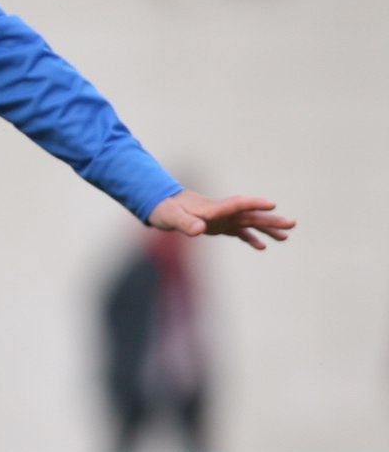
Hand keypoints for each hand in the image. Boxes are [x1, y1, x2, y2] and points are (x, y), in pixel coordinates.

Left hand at [147, 189, 293, 250]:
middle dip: (270, 220)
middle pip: (250, 215)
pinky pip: (239, 232)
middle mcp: (222, 212)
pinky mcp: (219, 226)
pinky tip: (263, 247)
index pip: (237, 204)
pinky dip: (251, 238)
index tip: (271, 205)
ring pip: (249, 223)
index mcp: (213, 208)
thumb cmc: (164, 210)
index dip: (253, 204)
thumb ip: (184, 223)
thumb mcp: (170, 217)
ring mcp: (222, 219)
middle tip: (292, 224)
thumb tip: (198, 230)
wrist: (160, 205)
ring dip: (267, 229)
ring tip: (286, 236)